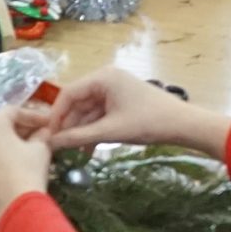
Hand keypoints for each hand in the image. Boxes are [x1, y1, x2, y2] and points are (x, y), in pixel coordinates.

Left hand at [0, 108, 54, 215]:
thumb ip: (42, 135)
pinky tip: (22, 159)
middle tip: (43, 131)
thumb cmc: (28, 170)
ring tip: (34, 145)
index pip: (14, 111)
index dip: (34, 114)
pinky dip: (6, 153)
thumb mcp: (40, 148)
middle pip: (2, 125)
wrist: (15, 206)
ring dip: (14, 141)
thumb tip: (44, 132)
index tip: (49, 121)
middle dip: (23, 127)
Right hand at [42, 67, 228, 154]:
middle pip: (77, 103)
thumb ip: (78, 137)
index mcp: (102, 78)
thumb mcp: (110, 131)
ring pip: (88, 112)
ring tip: (71, 153)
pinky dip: (93, 131)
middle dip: (68, 126)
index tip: (47, 136)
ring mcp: (114, 90)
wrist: (183, 125)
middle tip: (56, 148)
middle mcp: (106, 79)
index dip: (56, 116)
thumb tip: (51, 143)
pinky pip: (100, 116)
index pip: (68, 94)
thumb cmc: (148, 122)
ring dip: (80, 132)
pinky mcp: (121, 102)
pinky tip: (87, 150)